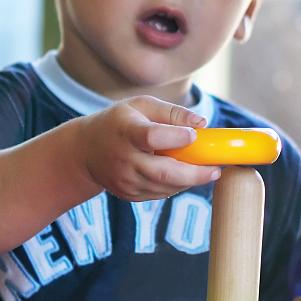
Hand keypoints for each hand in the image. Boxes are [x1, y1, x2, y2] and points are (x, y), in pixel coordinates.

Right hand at [74, 97, 218, 200]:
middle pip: (163, 171)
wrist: (84, 151)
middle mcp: (123, 158)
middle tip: (215, 170)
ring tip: (206, 172)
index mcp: (126, 131)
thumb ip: (172, 112)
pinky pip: (159, 193)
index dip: (175, 138)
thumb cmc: (119, 122)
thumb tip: (201, 124)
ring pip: (164, 186)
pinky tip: (185, 177)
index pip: (151, 137)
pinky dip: (176, 186)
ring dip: (189, 181)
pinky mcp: (128, 194)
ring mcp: (125, 180)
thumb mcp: (141, 106)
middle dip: (195, 174)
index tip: (193, 135)